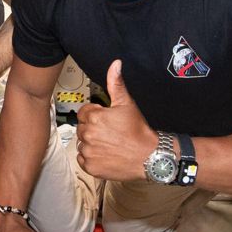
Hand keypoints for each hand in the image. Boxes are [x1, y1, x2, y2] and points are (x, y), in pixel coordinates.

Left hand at [75, 60, 157, 180]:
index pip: (84, 113)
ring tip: (109, 144)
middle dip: (93, 129)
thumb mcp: (127, 104)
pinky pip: (83, 159)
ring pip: (82, 143)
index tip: (106, 121)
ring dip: (91, 143)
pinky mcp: (90, 167)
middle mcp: (88, 134)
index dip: (95, 115)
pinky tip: (105, 154)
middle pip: (82, 128)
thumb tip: (115, 65)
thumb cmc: (139, 131)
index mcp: (94, 118)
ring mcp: (89, 152)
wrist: (149, 157)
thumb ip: (116, 84)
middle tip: (110, 133)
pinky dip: (91, 158)